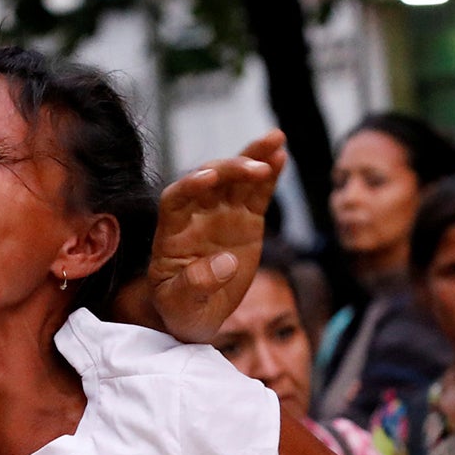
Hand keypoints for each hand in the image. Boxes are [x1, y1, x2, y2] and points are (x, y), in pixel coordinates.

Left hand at [148, 130, 285, 344]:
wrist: (198, 314)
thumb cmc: (181, 311)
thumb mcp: (181, 306)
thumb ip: (195, 284)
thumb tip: (225, 262)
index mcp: (172, 231)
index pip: (176, 199)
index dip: (190, 185)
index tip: (208, 177)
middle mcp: (196, 215)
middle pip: (210, 180)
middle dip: (231, 169)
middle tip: (257, 166)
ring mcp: (221, 214)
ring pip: (236, 178)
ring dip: (253, 156)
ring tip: (276, 139)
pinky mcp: (245, 220)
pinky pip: (257, 192)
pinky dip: (269, 175)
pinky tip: (282, 156)